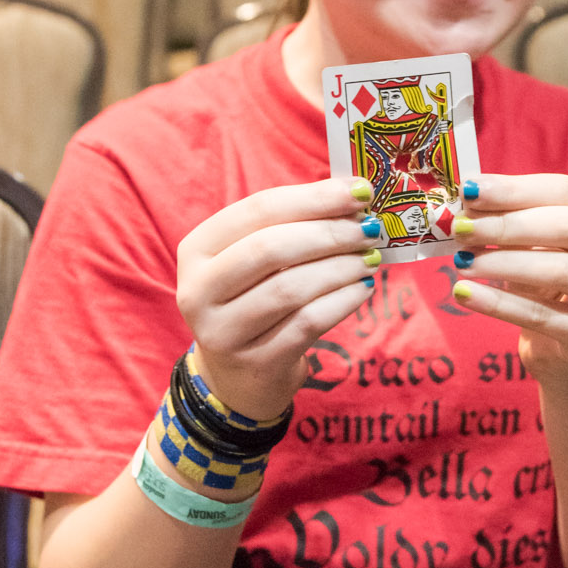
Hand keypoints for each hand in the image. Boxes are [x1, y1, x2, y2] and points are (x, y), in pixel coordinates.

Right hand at [175, 179, 378, 420]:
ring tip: (370, 258)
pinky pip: (308, 324)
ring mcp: (223, 332)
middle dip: (329, 233)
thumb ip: (294, 226)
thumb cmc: (254, 300)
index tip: (360, 190)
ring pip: (290, 288)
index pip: (258, 210)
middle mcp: (198, 290)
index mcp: (197, 249)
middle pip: (270, 248)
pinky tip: (363, 288)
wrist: (238, 376)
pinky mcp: (256, 363)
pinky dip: (343, 301)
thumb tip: (353, 197)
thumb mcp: (256, 261)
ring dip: (340, 268)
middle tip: (370, 229)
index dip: (313, 197)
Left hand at [449, 174, 567, 393]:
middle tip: (461, 229)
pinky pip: (542, 315)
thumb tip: (469, 200)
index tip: (469, 190)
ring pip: (559, 270)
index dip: (516, 189)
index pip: (567, 191)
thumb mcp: (538, 245)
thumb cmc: (552, 284)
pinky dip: (498, 303)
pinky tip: (465, 293)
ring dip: (502, 262)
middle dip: (508, 225)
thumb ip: (513, 218)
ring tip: (460, 261)